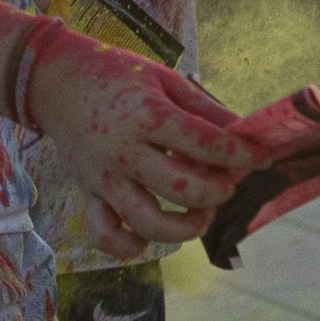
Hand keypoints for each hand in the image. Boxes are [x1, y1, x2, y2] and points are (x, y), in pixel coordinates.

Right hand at [22, 29, 258, 259]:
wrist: (58, 81)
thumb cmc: (117, 75)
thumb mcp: (166, 79)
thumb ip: (205, 108)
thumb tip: (245, 129)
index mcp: (149, 116)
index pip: (206, 143)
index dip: (242, 154)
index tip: (262, 158)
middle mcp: (126, 152)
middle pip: (182, 189)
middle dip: (218, 192)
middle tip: (228, 183)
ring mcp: (105, 178)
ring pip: (148, 222)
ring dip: (185, 227)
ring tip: (202, 214)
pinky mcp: (88, 193)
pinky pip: (105, 234)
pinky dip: (129, 245)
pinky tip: (149, 237)